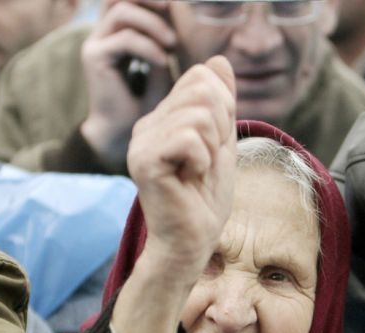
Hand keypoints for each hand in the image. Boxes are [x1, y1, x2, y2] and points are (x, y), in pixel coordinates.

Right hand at [80, 0, 176, 171]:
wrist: (120, 134)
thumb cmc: (143, 106)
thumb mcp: (161, 65)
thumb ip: (164, 40)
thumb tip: (174, 19)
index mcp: (116, 34)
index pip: (129, 0)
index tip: (177, 7)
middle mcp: (102, 35)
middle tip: (172, 6)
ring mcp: (95, 44)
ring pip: (122, 11)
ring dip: (153, 23)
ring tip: (172, 44)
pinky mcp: (94, 58)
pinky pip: (125, 38)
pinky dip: (148, 47)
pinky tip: (162, 61)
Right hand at [128, 55, 235, 282]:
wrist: (191, 241)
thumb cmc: (204, 199)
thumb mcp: (222, 141)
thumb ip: (221, 101)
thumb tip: (218, 59)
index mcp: (161, 119)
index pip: (201, 76)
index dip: (223, 106)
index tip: (213, 145)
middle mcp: (145, 126)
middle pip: (201, 88)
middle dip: (220, 125)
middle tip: (205, 160)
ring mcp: (141, 142)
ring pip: (199, 112)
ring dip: (212, 146)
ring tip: (197, 171)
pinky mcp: (143, 161)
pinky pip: (190, 138)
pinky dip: (202, 160)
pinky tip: (189, 178)